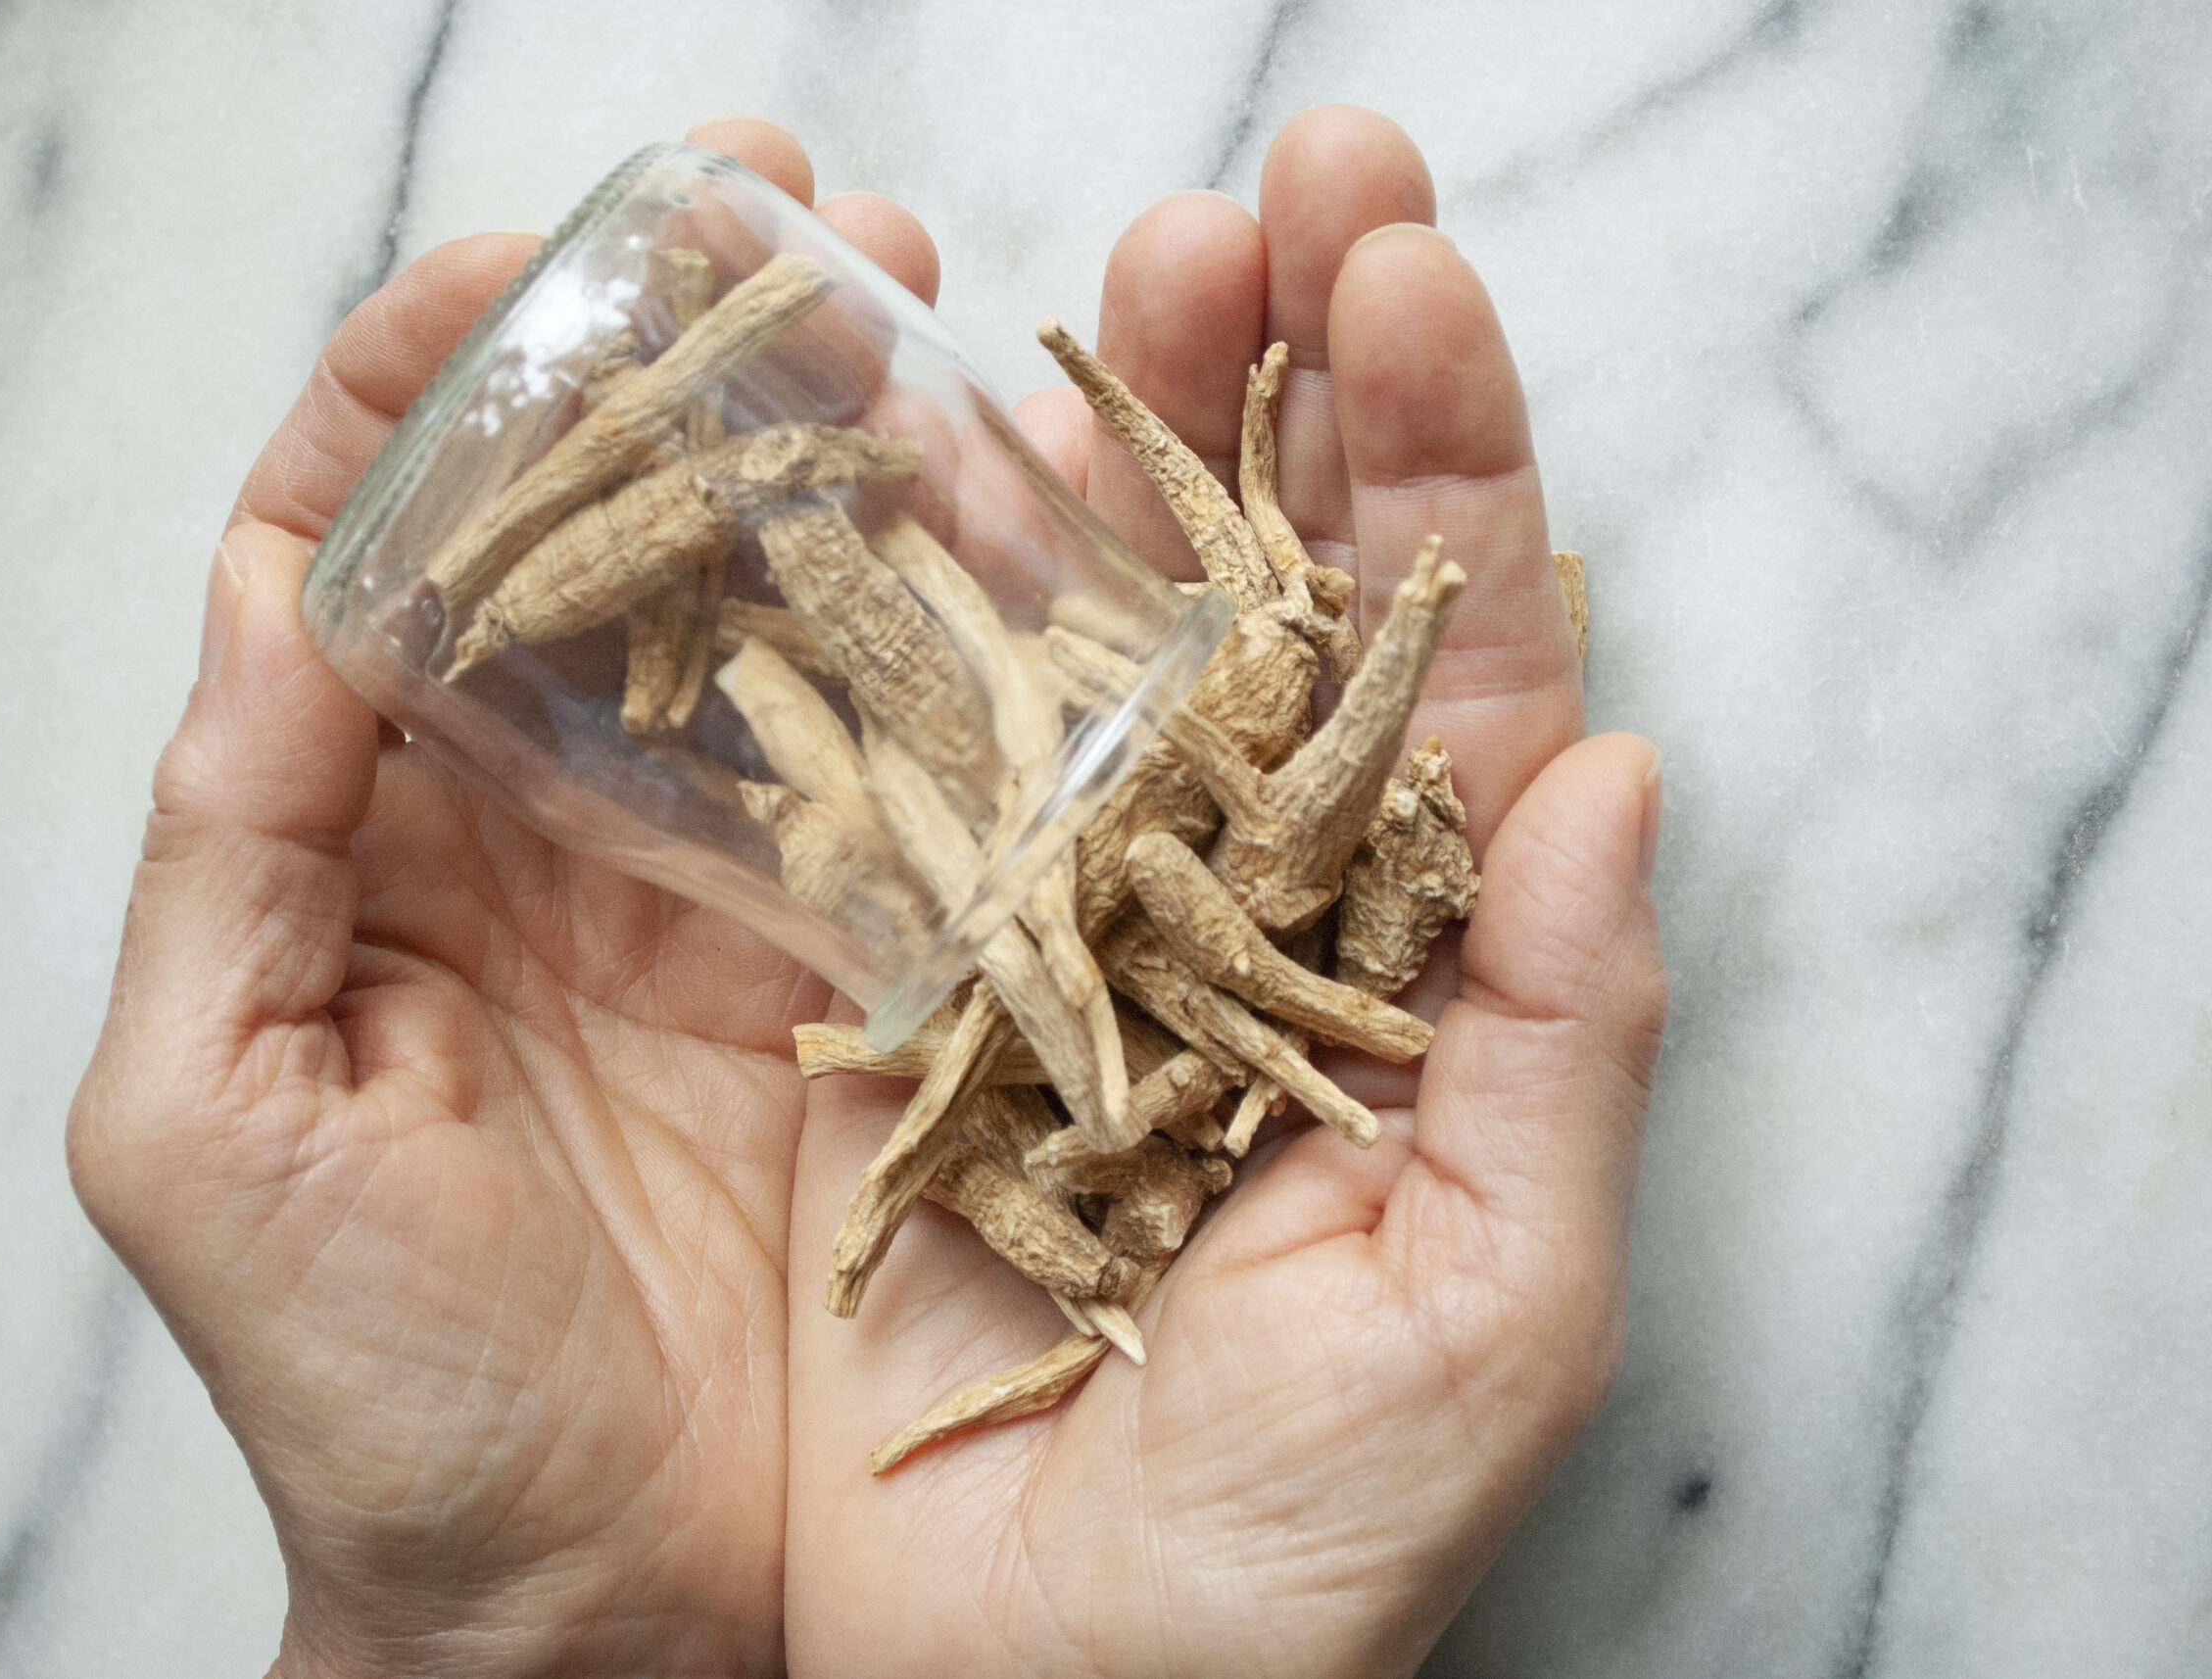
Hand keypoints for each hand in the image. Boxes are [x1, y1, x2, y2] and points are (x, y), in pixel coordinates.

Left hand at [67, 118, 934, 1677]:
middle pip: (615, 536)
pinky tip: (1042, 542)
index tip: (537, 264)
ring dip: (855, 466)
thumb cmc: (377, 1399)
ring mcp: (737, 894)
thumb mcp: (214, 1127)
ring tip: (944, 340)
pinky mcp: (890, 975)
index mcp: (380, 835)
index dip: (441, 380)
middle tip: (811, 246)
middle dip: (696, 368)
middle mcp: (560, 832)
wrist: (599, 1618)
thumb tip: (275, 588)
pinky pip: (932, 775)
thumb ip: (225, 856)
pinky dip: (981, 650)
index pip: (380, 542)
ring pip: (790, 620)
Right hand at [783, 108, 1666, 1677]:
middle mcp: (1210, 910)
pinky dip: (871, 603)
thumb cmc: (1258, 1571)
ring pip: (1061, 635)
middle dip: (1270, 377)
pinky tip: (874, 471)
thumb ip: (1565, 1061)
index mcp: (1389, 965)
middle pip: (1256, 589)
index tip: (1396, 265)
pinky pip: (865, 752)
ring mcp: (1024, 925)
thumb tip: (1608, 772)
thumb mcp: (1474, 1333)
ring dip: (1074, 439)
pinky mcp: (853, 977)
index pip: (1434, 657)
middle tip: (1263, 199)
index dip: (1434, 448)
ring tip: (1067, 277)